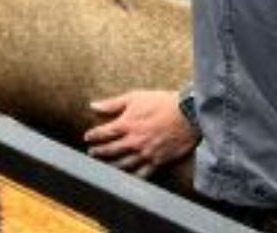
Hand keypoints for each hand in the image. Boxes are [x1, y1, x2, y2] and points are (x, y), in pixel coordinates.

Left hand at [83, 90, 197, 178]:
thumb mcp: (135, 97)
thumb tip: (93, 105)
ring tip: (105, 166)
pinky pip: (143, 173)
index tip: (87, 137)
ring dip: (112, 165)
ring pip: (124, 164)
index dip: (93, 136)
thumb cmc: (162, 103)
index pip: (104, 133)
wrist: (188, 114)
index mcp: (127, 125)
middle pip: (111, 150)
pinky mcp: (159, 161)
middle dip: (99, 152)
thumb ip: (112, 104)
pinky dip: (133, 177)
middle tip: (92, 153)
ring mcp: (146, 153)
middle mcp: (134, 141)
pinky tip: (127, 178)